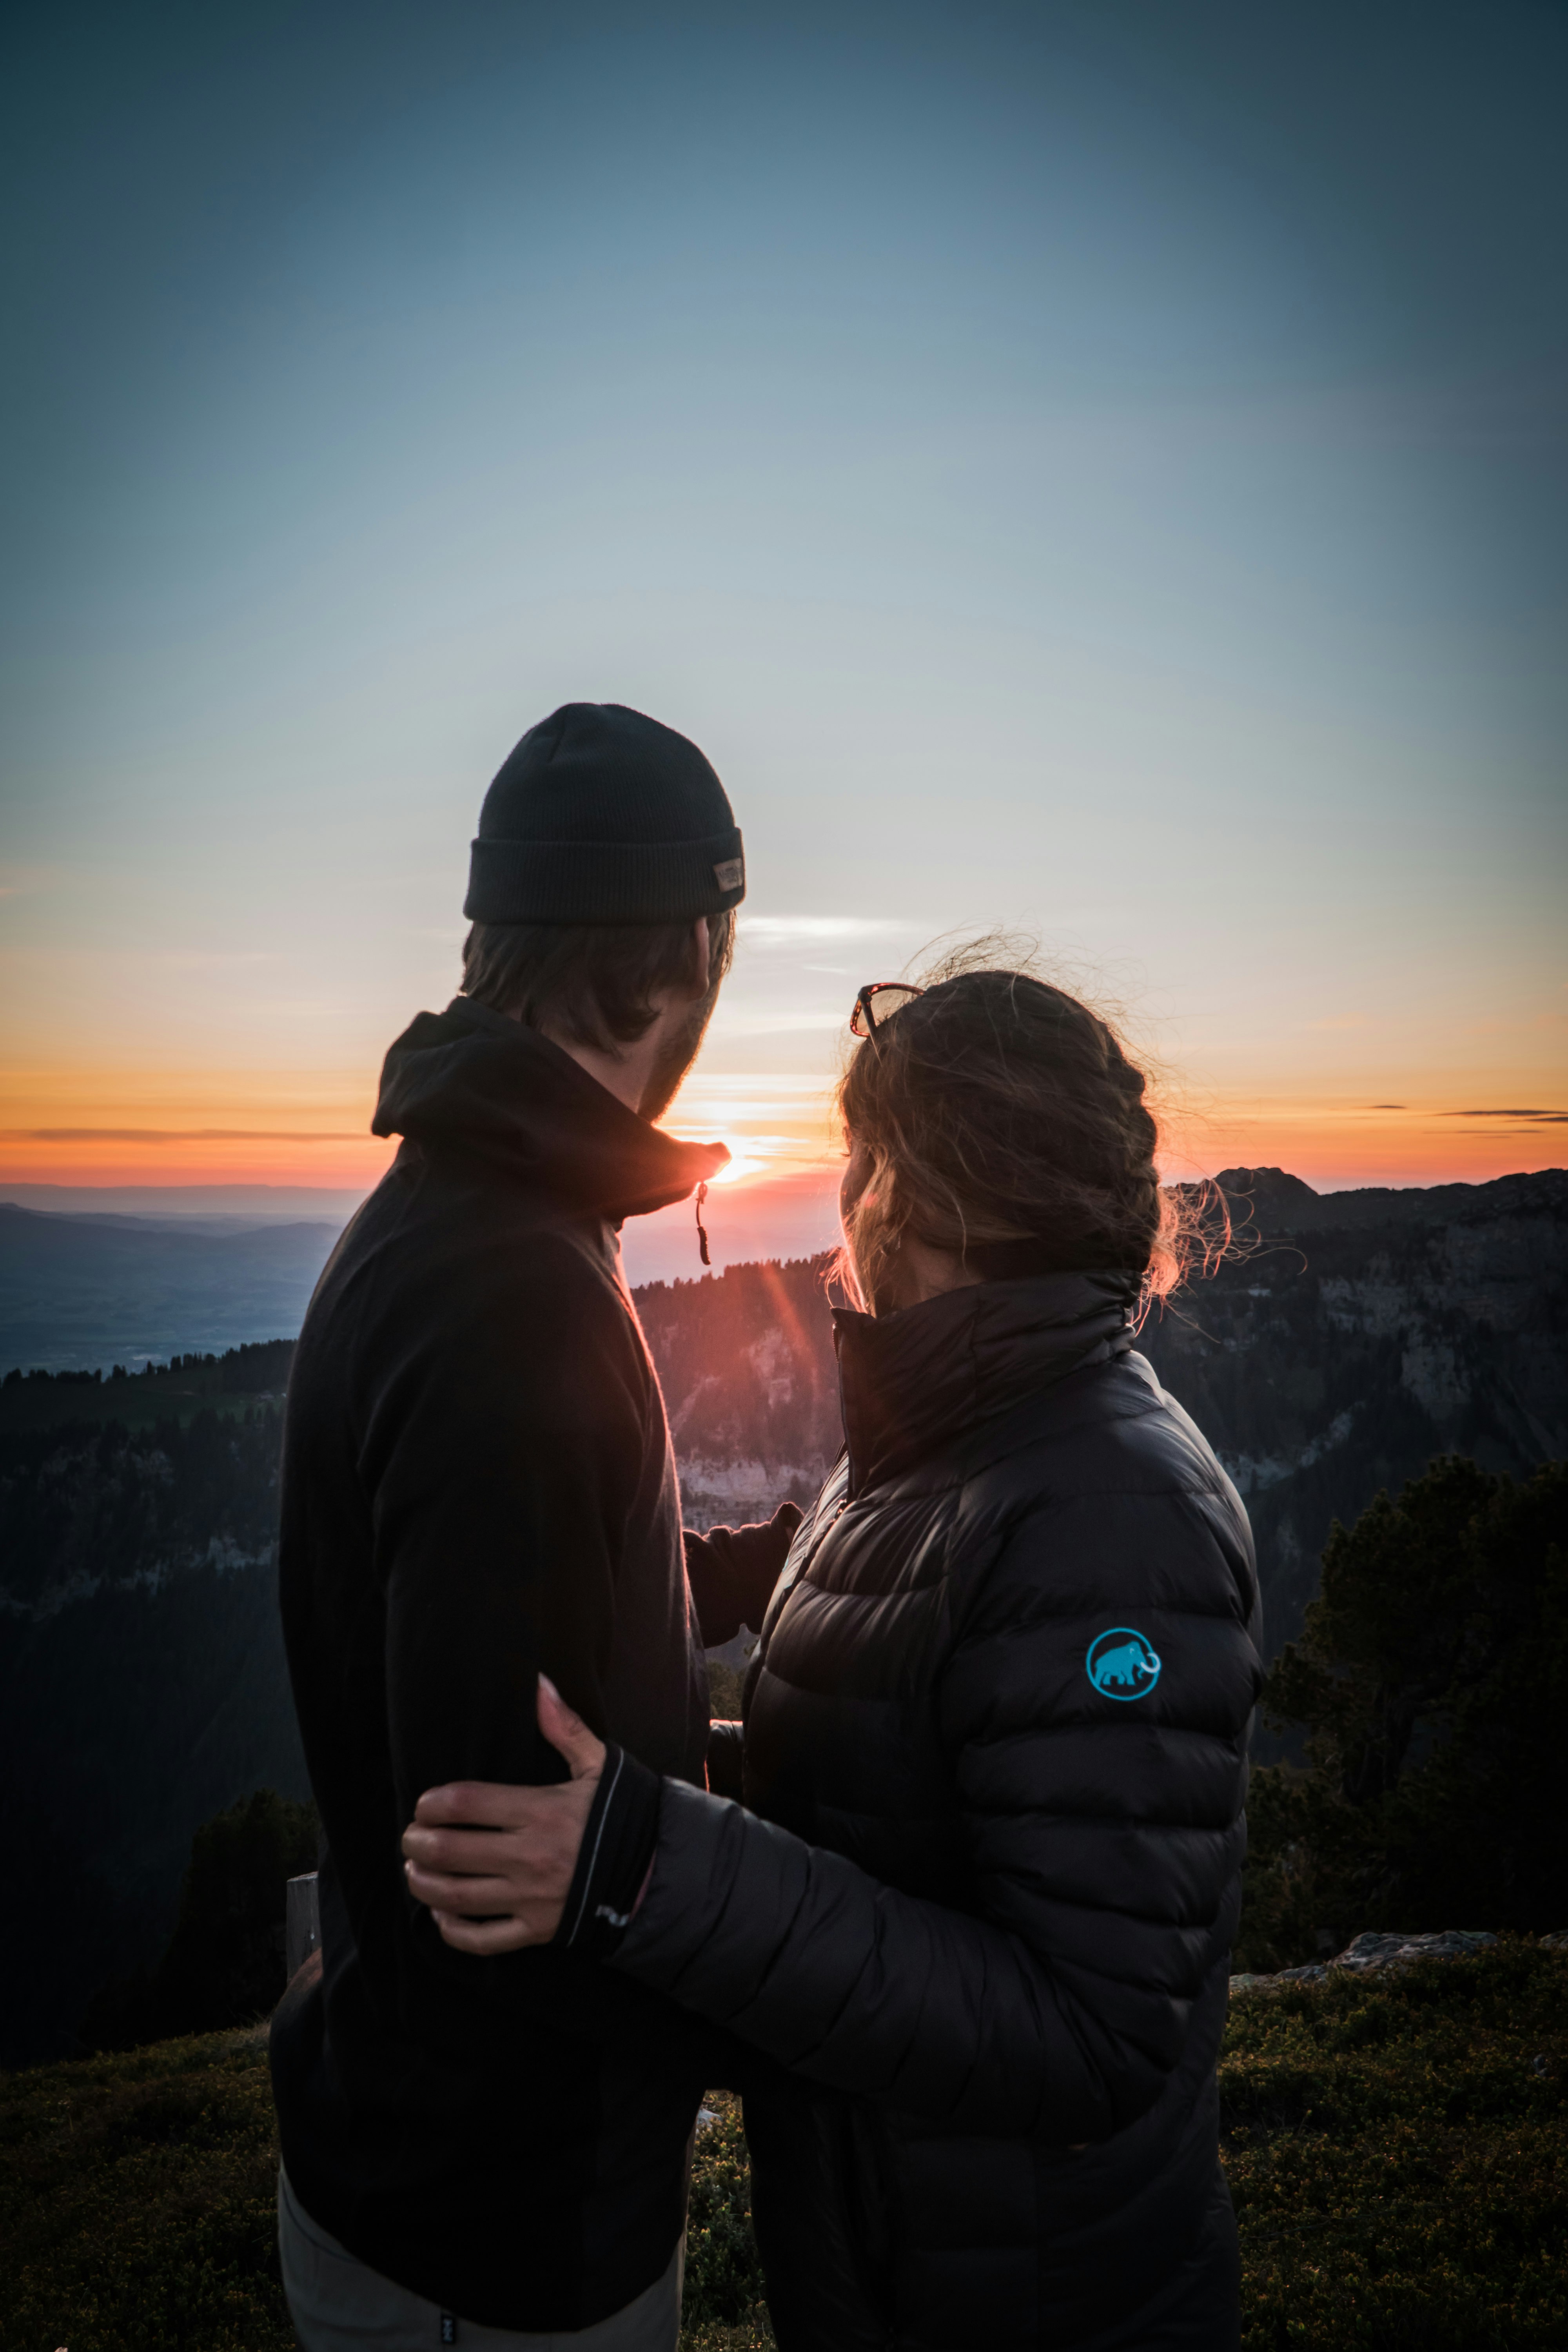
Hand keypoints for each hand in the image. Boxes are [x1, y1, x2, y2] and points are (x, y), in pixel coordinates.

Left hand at [401, 1676, 605, 1953]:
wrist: (657, 1870)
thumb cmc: (622, 1813)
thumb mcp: (598, 1765)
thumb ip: (564, 1726)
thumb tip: (538, 1683)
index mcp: (541, 1811)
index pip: (464, 1804)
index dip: (432, 1804)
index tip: (423, 1805)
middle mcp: (530, 1856)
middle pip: (450, 1851)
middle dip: (417, 1844)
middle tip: (409, 1838)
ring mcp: (532, 1897)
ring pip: (457, 1897)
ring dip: (424, 1884)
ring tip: (414, 1871)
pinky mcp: (538, 1931)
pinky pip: (482, 1938)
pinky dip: (452, 1930)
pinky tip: (440, 1915)